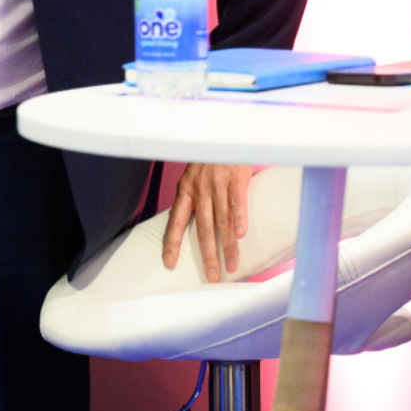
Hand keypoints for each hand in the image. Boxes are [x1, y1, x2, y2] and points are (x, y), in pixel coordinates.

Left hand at [163, 164, 253, 282]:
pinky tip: (241, 235)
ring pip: (222, 220)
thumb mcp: (193, 177)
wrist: (224, 134)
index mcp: (185, 191)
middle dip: (207, 255)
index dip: (172, 242)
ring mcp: (218, 184)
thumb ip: (194, 200)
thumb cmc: (209, 161)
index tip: (169, 263)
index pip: (175, 221)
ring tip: (232, 266)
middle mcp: (200, 190)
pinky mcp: (236, 177)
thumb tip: (193, 227)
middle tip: (211, 276)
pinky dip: (239, 219)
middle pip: (202, 228)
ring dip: (227, 246)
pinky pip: (237, 202)